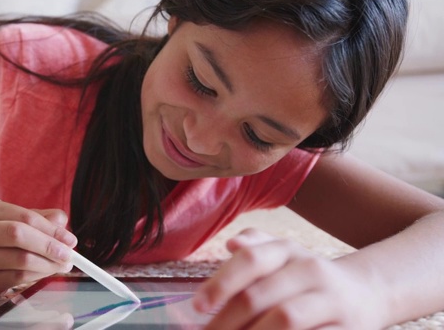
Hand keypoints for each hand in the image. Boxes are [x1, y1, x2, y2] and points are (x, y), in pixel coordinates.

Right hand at [0, 198, 76, 297]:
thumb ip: (41, 217)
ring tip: (62, 264)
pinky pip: (18, 279)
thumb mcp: (16, 218)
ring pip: (21, 260)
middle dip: (50, 246)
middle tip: (69, 254)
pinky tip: (46, 271)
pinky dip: (38, 275)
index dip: (51, 229)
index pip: (25, 217)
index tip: (70, 239)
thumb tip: (62, 223)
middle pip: (19, 235)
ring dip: (49, 264)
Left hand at [193, 228, 387, 328]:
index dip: (220, 283)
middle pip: (259, 296)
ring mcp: (330, 301)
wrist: (368, 292)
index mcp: (288, 251)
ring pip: (284, 319)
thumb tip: (231, 244)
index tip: (197, 306)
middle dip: (226, 322)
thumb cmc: (308, 277)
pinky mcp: (347, 329)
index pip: (250, 260)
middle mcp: (310, 271)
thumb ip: (256, 248)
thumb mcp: (284, 255)